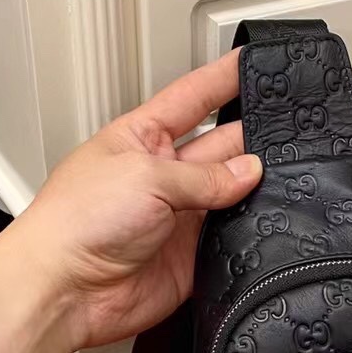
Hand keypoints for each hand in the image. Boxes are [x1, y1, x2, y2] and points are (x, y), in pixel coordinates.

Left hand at [10, 49, 260, 352]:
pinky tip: (264, 225)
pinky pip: (230, 242)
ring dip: (253, 190)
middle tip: (285, 134)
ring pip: (232, 196)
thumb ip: (206, 176)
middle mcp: (163, 176)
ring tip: (282, 181)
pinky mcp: (191, 258)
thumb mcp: (146, 176)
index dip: (222, 78)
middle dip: (251, 139)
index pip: (193, 98)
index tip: (254, 61)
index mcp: (142, 139)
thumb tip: (249, 171)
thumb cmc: (76, 223)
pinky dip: (248, 235)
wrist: (66, 290)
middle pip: (221, 147)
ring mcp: (178, 218)